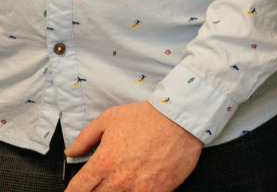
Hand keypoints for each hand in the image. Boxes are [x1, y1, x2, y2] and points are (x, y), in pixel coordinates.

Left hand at [64, 101, 201, 191]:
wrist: (182, 117)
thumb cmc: (147, 116)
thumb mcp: (110, 118)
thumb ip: (85, 137)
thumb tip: (71, 152)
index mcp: (103, 163)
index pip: (76, 190)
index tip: (75, 191)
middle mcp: (118, 180)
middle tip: (100, 185)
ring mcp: (139, 188)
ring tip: (119, 186)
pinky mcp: (158, 191)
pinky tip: (136, 188)